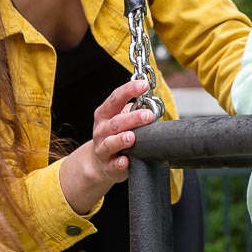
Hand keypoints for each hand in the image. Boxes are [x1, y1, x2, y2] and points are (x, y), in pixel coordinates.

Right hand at [59, 79, 154, 213]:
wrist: (99, 162)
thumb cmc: (115, 135)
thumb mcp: (120, 118)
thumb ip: (133, 109)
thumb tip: (152, 102)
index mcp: (105, 114)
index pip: (116, 98)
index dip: (129, 90)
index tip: (143, 85)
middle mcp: (102, 130)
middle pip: (116, 122)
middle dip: (132, 118)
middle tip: (148, 115)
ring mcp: (103, 148)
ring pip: (111, 143)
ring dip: (121, 140)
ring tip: (132, 137)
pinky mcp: (109, 166)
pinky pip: (114, 165)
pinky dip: (119, 163)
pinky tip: (126, 161)